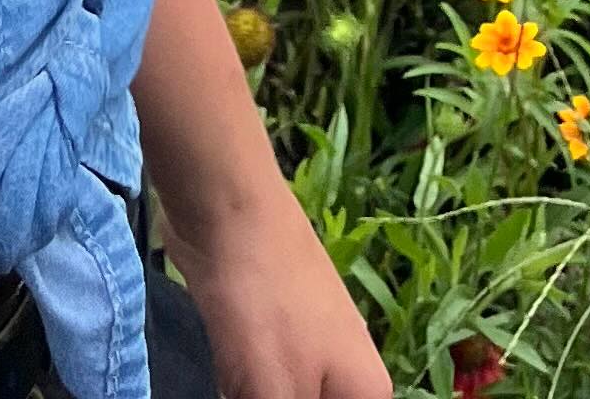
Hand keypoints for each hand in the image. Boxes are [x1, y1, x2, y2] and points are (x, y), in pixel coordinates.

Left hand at [162, 178, 389, 398]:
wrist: (226, 208)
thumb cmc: (264, 303)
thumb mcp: (278, 392)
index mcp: (365, 393)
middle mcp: (346, 374)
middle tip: (244, 389)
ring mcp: (307, 350)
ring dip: (252, 398)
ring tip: (236, 379)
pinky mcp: (268, 336)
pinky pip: (258, 387)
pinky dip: (240, 389)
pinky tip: (224, 377)